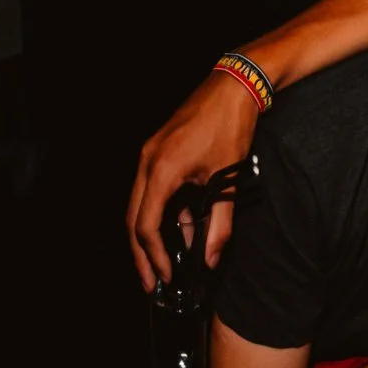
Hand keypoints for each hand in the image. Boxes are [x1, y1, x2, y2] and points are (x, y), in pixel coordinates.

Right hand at [129, 70, 259, 289]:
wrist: (233, 86)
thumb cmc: (231, 126)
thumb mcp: (228, 177)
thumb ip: (220, 222)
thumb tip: (212, 259)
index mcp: (160, 170)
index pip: (147, 225)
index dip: (155, 255)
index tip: (167, 276)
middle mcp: (146, 163)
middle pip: (134, 219)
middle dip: (141, 253)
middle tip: (150, 282)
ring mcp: (149, 156)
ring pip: (140, 206)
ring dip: (149, 236)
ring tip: (161, 264)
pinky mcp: (158, 152)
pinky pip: (152, 191)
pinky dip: (161, 214)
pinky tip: (177, 233)